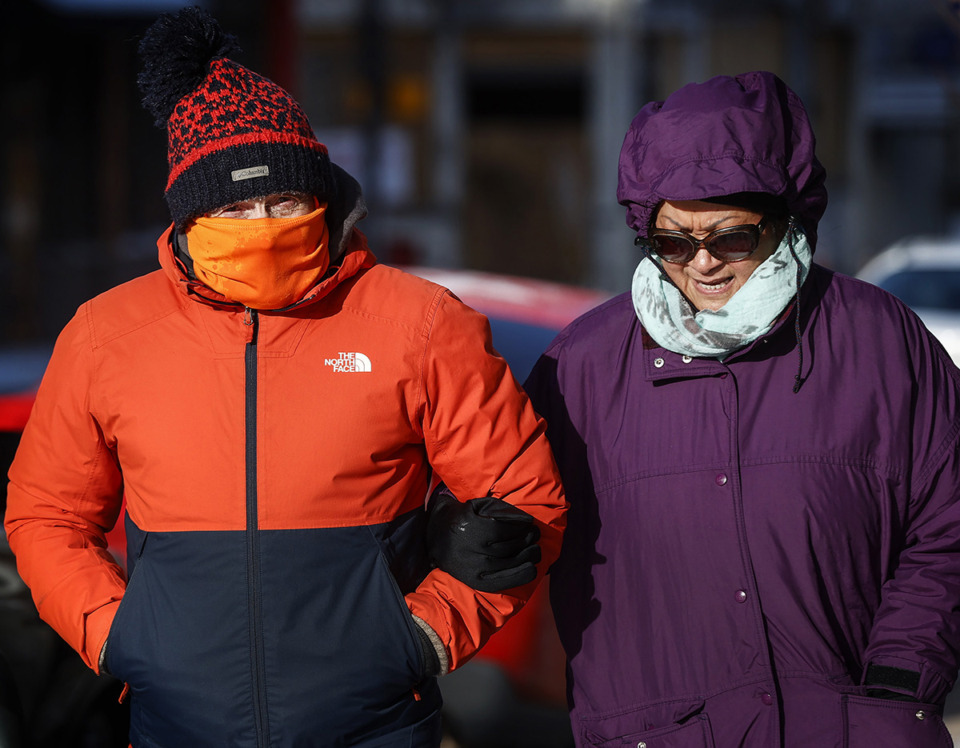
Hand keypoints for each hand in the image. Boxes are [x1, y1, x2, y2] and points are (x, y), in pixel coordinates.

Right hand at [426, 485, 540, 592]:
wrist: (435, 537)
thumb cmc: (463, 516)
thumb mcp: (478, 505)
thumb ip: (501, 509)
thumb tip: (526, 520)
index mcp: (469, 526)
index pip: (503, 529)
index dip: (521, 526)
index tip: (530, 523)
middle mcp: (470, 548)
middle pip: (509, 546)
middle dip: (527, 539)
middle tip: (535, 535)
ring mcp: (472, 567)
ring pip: (508, 563)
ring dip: (528, 556)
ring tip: (535, 549)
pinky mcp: (474, 580)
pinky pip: (502, 581)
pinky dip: (520, 576)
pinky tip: (531, 568)